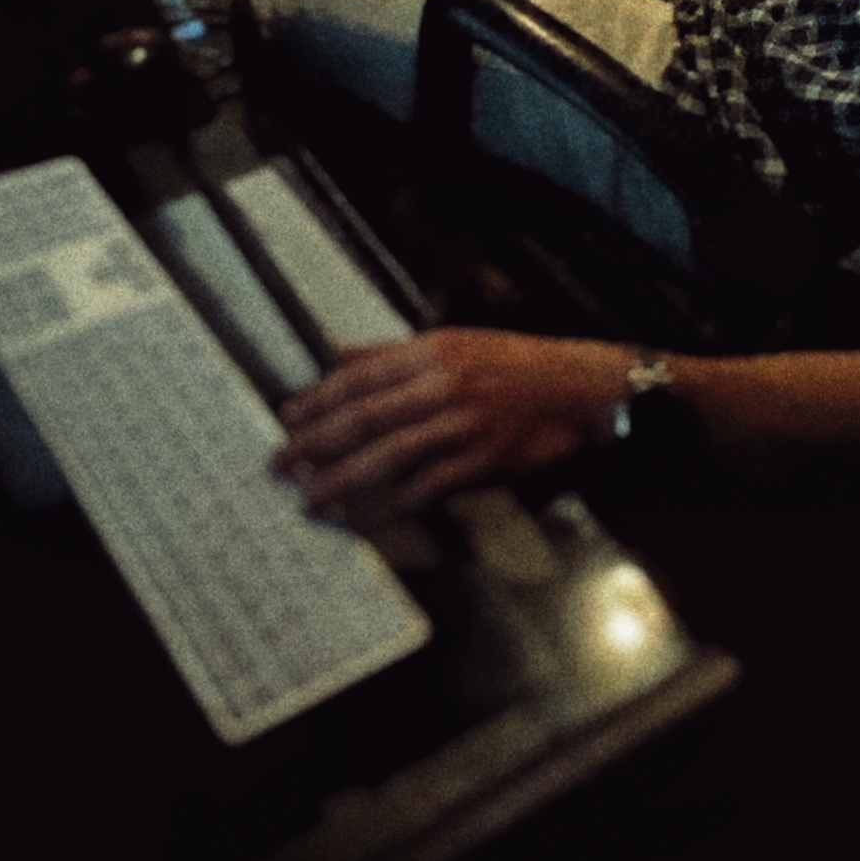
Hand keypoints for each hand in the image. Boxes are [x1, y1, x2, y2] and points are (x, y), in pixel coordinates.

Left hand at [272, 331, 625, 527]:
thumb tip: (335, 353)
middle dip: (317, 442)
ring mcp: (464, 425)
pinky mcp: (483, 461)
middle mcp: (443, 385)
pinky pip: (427, 486)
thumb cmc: (513, 363)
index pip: (360, 376)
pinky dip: (392, 504)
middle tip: (280, 463)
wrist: (579, 387)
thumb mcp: (452, 342)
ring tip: (311, 498)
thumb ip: (390, 352)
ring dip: (345, 479)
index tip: (287, 419)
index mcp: (432, 352)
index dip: (319, 399)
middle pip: (366, 416)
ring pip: (390, 455)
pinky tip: (364, 517)